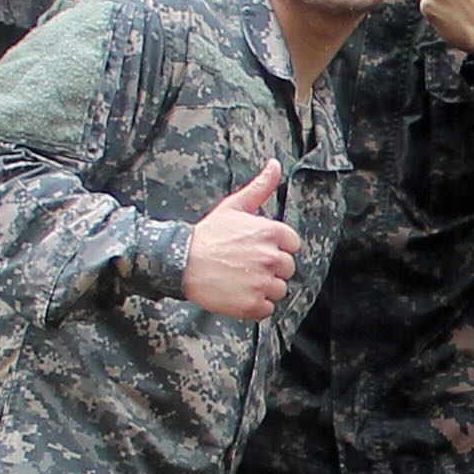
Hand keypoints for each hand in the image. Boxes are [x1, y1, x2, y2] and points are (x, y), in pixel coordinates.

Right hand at [181, 159, 302, 319]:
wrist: (180, 262)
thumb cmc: (208, 234)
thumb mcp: (234, 206)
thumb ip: (260, 187)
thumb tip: (275, 164)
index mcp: (271, 232)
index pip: (292, 245)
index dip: (275, 247)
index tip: (255, 249)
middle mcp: (270, 257)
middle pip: (287, 269)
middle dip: (270, 268)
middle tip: (244, 265)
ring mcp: (262, 282)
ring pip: (279, 290)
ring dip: (263, 288)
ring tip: (240, 279)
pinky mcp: (252, 304)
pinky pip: (267, 309)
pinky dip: (255, 305)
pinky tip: (237, 293)